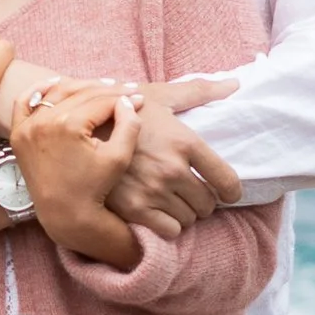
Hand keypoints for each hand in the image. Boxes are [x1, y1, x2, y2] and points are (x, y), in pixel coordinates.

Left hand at [8, 79, 142, 268]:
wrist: (65, 213)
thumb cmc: (95, 188)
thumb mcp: (119, 157)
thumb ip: (128, 125)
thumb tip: (127, 100)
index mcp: (68, 126)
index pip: (100, 102)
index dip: (123, 98)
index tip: (138, 96)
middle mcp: (43, 122)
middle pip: (80, 94)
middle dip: (105, 90)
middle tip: (123, 89)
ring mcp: (27, 127)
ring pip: (55, 94)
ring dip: (78, 86)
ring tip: (100, 86)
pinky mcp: (18, 134)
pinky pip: (24, 103)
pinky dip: (39, 90)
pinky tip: (56, 82)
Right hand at [105, 82, 244, 234]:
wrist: (79, 130)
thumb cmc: (124, 111)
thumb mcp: (161, 96)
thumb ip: (199, 91)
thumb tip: (235, 83)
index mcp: (185, 142)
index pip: (227, 181)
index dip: (232, 192)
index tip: (227, 193)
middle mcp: (172, 169)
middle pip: (208, 204)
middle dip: (204, 200)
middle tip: (191, 192)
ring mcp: (152, 191)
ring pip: (189, 219)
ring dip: (185, 212)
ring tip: (173, 200)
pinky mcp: (133, 209)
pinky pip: (170, 231)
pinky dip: (169, 225)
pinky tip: (160, 212)